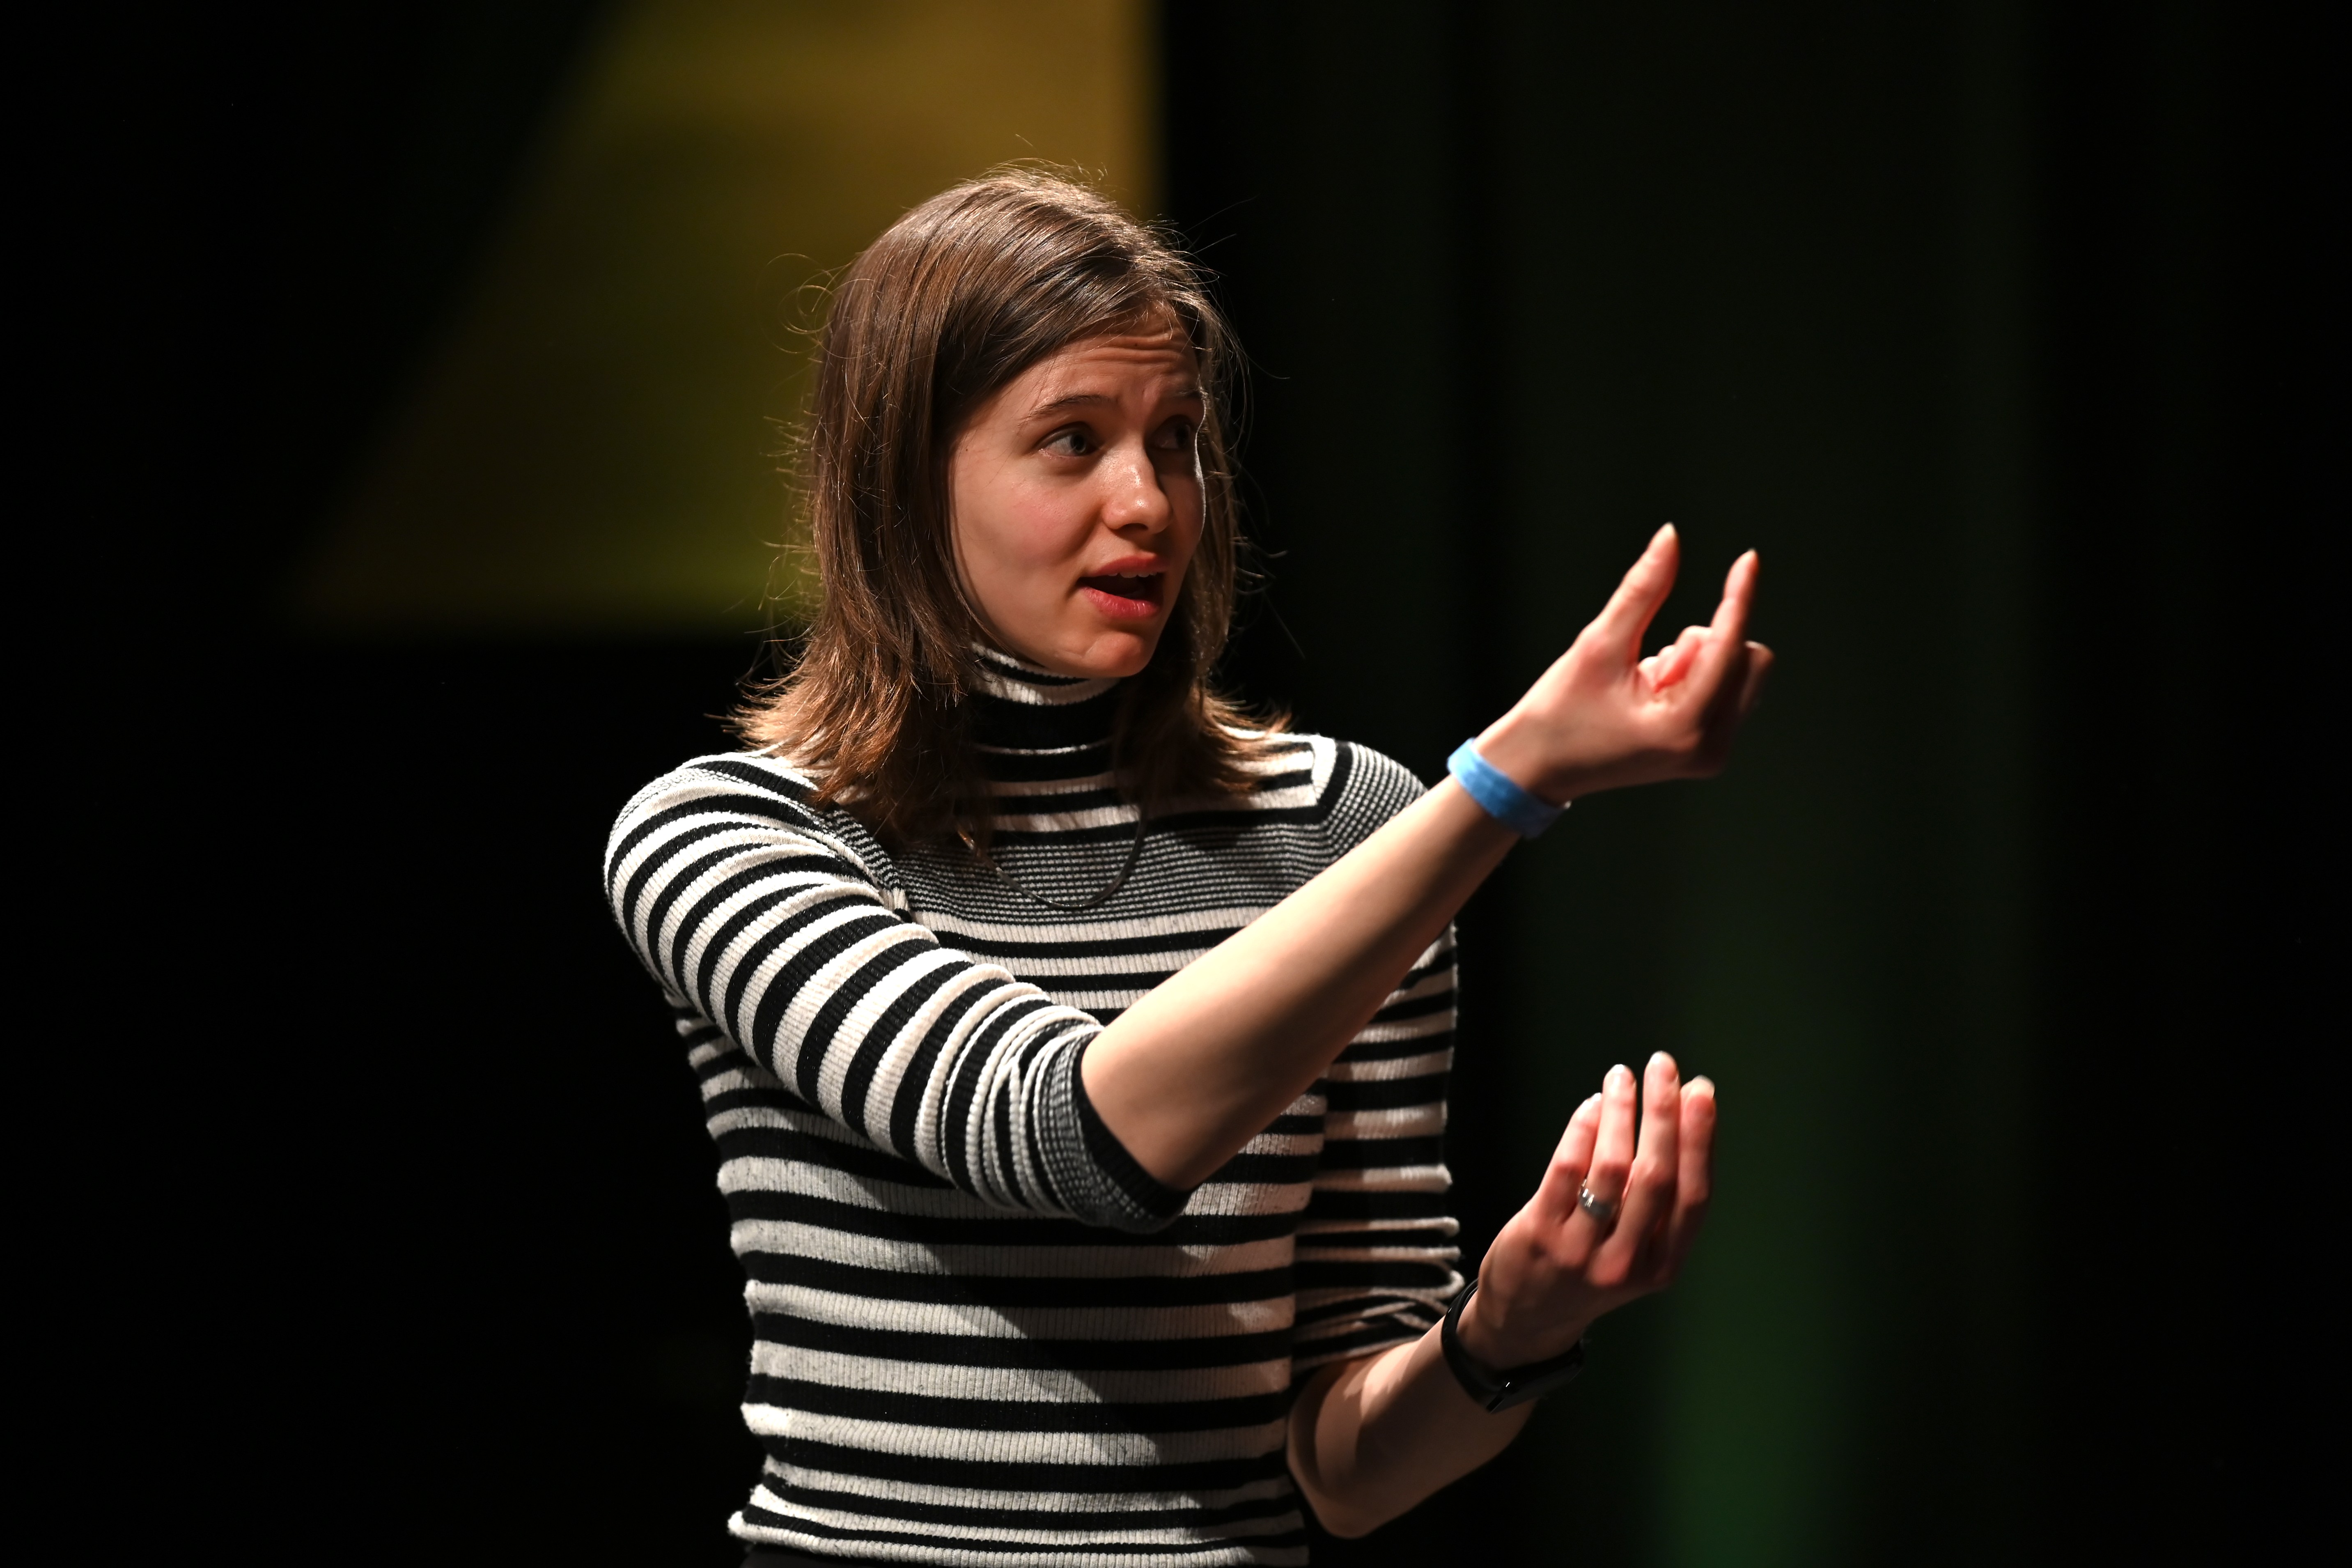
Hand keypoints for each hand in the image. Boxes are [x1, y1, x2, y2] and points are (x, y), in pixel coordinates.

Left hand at [1455, 1053, 1715, 1372]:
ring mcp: (1582, 1251)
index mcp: (1662, 1266)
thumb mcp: (1638, 1255)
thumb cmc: (1591, 1270)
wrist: (1525, 1319)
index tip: (1701, 1092)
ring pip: (1611, 1168)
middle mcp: (1627, 1262)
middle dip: (1663, 1114)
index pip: (1694, 1196)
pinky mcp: (1541, 1234)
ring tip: (1622, 1077)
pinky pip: (1567, 1170)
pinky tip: (1592, 1105)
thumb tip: (1680, 1118)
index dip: (1700, 1140)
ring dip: (1620, 1113)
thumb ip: (1658, 1205)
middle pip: (1655, 1176)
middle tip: (1663, 1067)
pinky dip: (1582, 1130)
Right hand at [1478, 525, 1771, 802]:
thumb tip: (1671, 536)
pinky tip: (1653, 697)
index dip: (1737, 597)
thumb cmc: (1558, 712)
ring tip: (1643, 685)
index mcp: (1683, 727)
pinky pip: (1728, 692)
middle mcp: (1709, 749)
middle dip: (1704, 644)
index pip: (1728, 647)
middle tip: (1648, 665)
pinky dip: (1696, 679)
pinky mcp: (1707, 754)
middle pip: (1749, 659)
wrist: (1537, 768)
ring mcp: (1711, 756)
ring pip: (1740, 674)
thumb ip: (1642, 590)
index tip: (1749, 558)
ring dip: (1697, 662)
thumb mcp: (1598, 645)